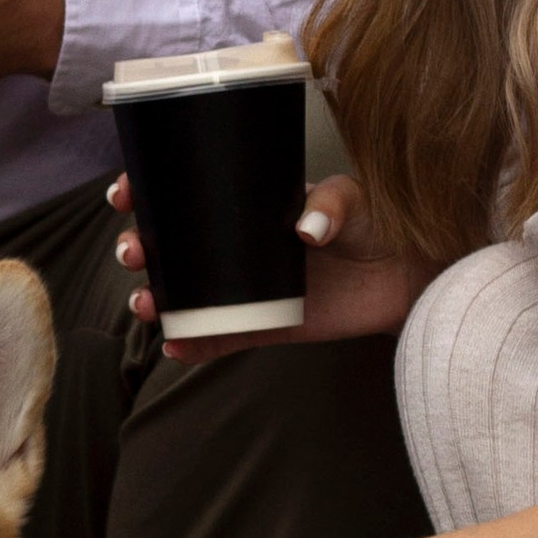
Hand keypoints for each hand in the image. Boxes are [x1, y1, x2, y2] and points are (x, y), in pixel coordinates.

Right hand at [110, 169, 428, 361]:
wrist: (412, 273)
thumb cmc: (381, 221)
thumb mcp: (355, 198)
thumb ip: (331, 205)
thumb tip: (305, 229)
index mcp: (248, 202)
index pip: (187, 192)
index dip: (147, 192)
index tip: (125, 194)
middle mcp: (239, 244)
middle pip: (172, 245)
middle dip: (139, 246)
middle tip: (133, 251)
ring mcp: (249, 286)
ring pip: (186, 294)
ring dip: (155, 297)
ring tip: (146, 302)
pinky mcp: (268, 325)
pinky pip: (220, 338)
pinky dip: (193, 345)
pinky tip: (174, 345)